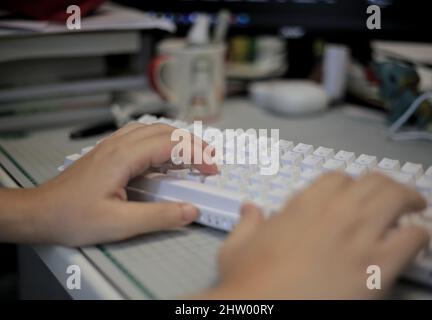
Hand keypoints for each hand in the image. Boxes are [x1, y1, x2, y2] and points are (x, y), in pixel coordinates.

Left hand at [26, 122, 216, 245]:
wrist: (39, 213)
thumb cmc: (71, 216)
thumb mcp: (118, 223)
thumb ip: (158, 217)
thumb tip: (189, 211)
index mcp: (123, 157)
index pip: (171, 145)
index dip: (197, 154)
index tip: (211, 169)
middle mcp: (118, 145)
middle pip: (164, 131)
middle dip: (192, 142)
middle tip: (209, 160)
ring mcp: (111, 146)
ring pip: (152, 130)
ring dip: (176, 138)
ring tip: (192, 154)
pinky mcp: (107, 153)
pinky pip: (140, 137)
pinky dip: (160, 141)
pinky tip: (163, 155)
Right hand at [209, 172, 428, 298]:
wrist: (265, 309)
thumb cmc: (248, 280)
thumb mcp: (236, 248)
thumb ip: (247, 223)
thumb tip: (249, 208)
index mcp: (304, 205)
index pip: (337, 179)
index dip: (347, 185)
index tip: (350, 195)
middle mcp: (335, 212)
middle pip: (373, 181)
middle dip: (384, 184)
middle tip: (392, 194)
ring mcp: (359, 236)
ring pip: (396, 198)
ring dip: (407, 198)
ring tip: (413, 205)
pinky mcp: (378, 266)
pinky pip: (412, 237)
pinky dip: (418, 234)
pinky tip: (415, 239)